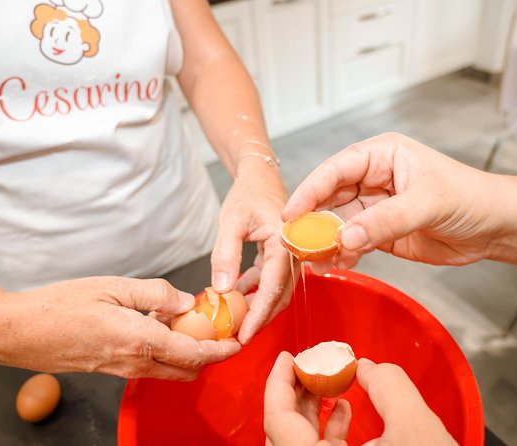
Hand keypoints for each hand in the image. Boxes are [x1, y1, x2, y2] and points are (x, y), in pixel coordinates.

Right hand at [0, 277, 240, 378]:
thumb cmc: (61, 305)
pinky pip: (150, 366)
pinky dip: (166, 353)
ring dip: (188, 354)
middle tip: (220, 331)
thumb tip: (186, 301)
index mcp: (141, 340)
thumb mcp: (112, 288)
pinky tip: (160, 327)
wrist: (20, 332)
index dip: (222, 350)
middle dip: (210, 356)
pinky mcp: (111, 370)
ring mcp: (123, 370)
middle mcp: (136, 362)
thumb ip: (154, 294)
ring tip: (193, 325)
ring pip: (170, 370)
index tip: (239, 341)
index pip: (195, 353)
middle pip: (188, 370)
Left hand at [211, 159, 292, 343]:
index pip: (273, 287)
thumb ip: (226, 255)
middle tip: (236, 337)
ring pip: (277, 292)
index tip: (244, 336)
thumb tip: (222, 291)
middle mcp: (294, 253)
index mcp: (286, 243)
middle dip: (259, 319)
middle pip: (279, 296)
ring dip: (257, 308)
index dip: (259, 315)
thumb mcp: (231, 222)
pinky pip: (272, 282)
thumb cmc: (247, 194)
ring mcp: (290, 257)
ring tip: (234, 322)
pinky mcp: (282, 258)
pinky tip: (237, 297)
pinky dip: (256, 293)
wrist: (260, 177)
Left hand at [263, 352, 456, 445]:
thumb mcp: (417, 428)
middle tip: (308, 364)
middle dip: (295, 392)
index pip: (277, 420)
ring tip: (326, 380)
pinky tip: (344, 409)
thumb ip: (389, 387)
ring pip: (299, 443)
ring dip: (310, 410)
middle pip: (284, 431)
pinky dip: (326, 430)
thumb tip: (367, 368)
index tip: (288, 357)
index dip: (278, 383)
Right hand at [282, 132, 498, 274]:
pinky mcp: (380, 233)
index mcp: (381, 156)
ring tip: (315, 260)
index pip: (335, 170)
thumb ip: (386, 219)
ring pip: (337, 223)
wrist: (496, 227)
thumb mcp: (429, 202)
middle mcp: (372, 179)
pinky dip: (341, 254)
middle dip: (313, 220)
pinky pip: (351, 242)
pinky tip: (336, 264)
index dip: (310, 191)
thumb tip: (345, 237)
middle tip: (295, 243)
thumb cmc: (470, 197)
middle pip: (329, 198)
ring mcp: (374, 207)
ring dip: (325, 241)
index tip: (291, 214)